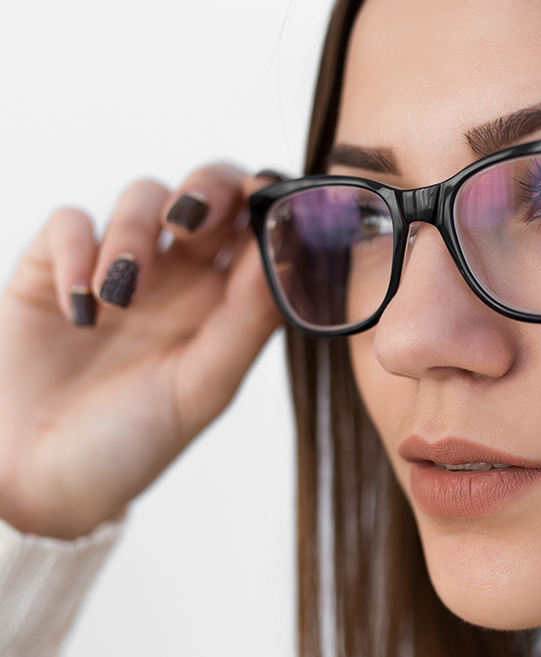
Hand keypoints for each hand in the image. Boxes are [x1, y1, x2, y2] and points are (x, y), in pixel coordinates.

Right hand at [0, 165, 281, 538]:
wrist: (38, 482)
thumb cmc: (134, 442)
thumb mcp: (204, 386)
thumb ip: (250, 318)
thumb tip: (286, 246)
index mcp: (228, 302)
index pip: (260, 228)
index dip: (269, 200)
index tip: (266, 196)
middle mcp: (182, 277)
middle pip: (210, 193)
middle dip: (206, 189)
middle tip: (187, 223)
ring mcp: (119, 267)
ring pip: (144, 197)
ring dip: (133, 233)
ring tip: (119, 296)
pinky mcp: (54, 268)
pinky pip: (70, 222)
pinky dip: (75, 251)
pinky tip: (79, 310)